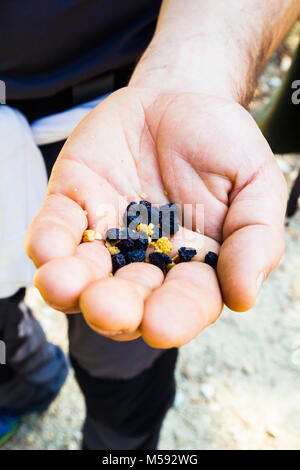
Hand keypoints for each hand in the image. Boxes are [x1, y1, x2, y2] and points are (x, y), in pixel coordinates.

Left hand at [26, 87, 286, 347]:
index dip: (174, 317)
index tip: (161, 325)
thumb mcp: (256, 182)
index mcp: (194, 264)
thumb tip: (244, 297)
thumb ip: (255, 236)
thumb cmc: (221, 145)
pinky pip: (54, 230)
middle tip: (107, 307)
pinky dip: (48, 243)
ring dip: (69, 288)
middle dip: (114, 309)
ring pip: (82, 277)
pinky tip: (47, 251)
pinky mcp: (73, 203)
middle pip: (127, 301)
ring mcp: (105, 234)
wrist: (178, 100)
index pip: (185, 303)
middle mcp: (145, 259)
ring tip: (62, 285)